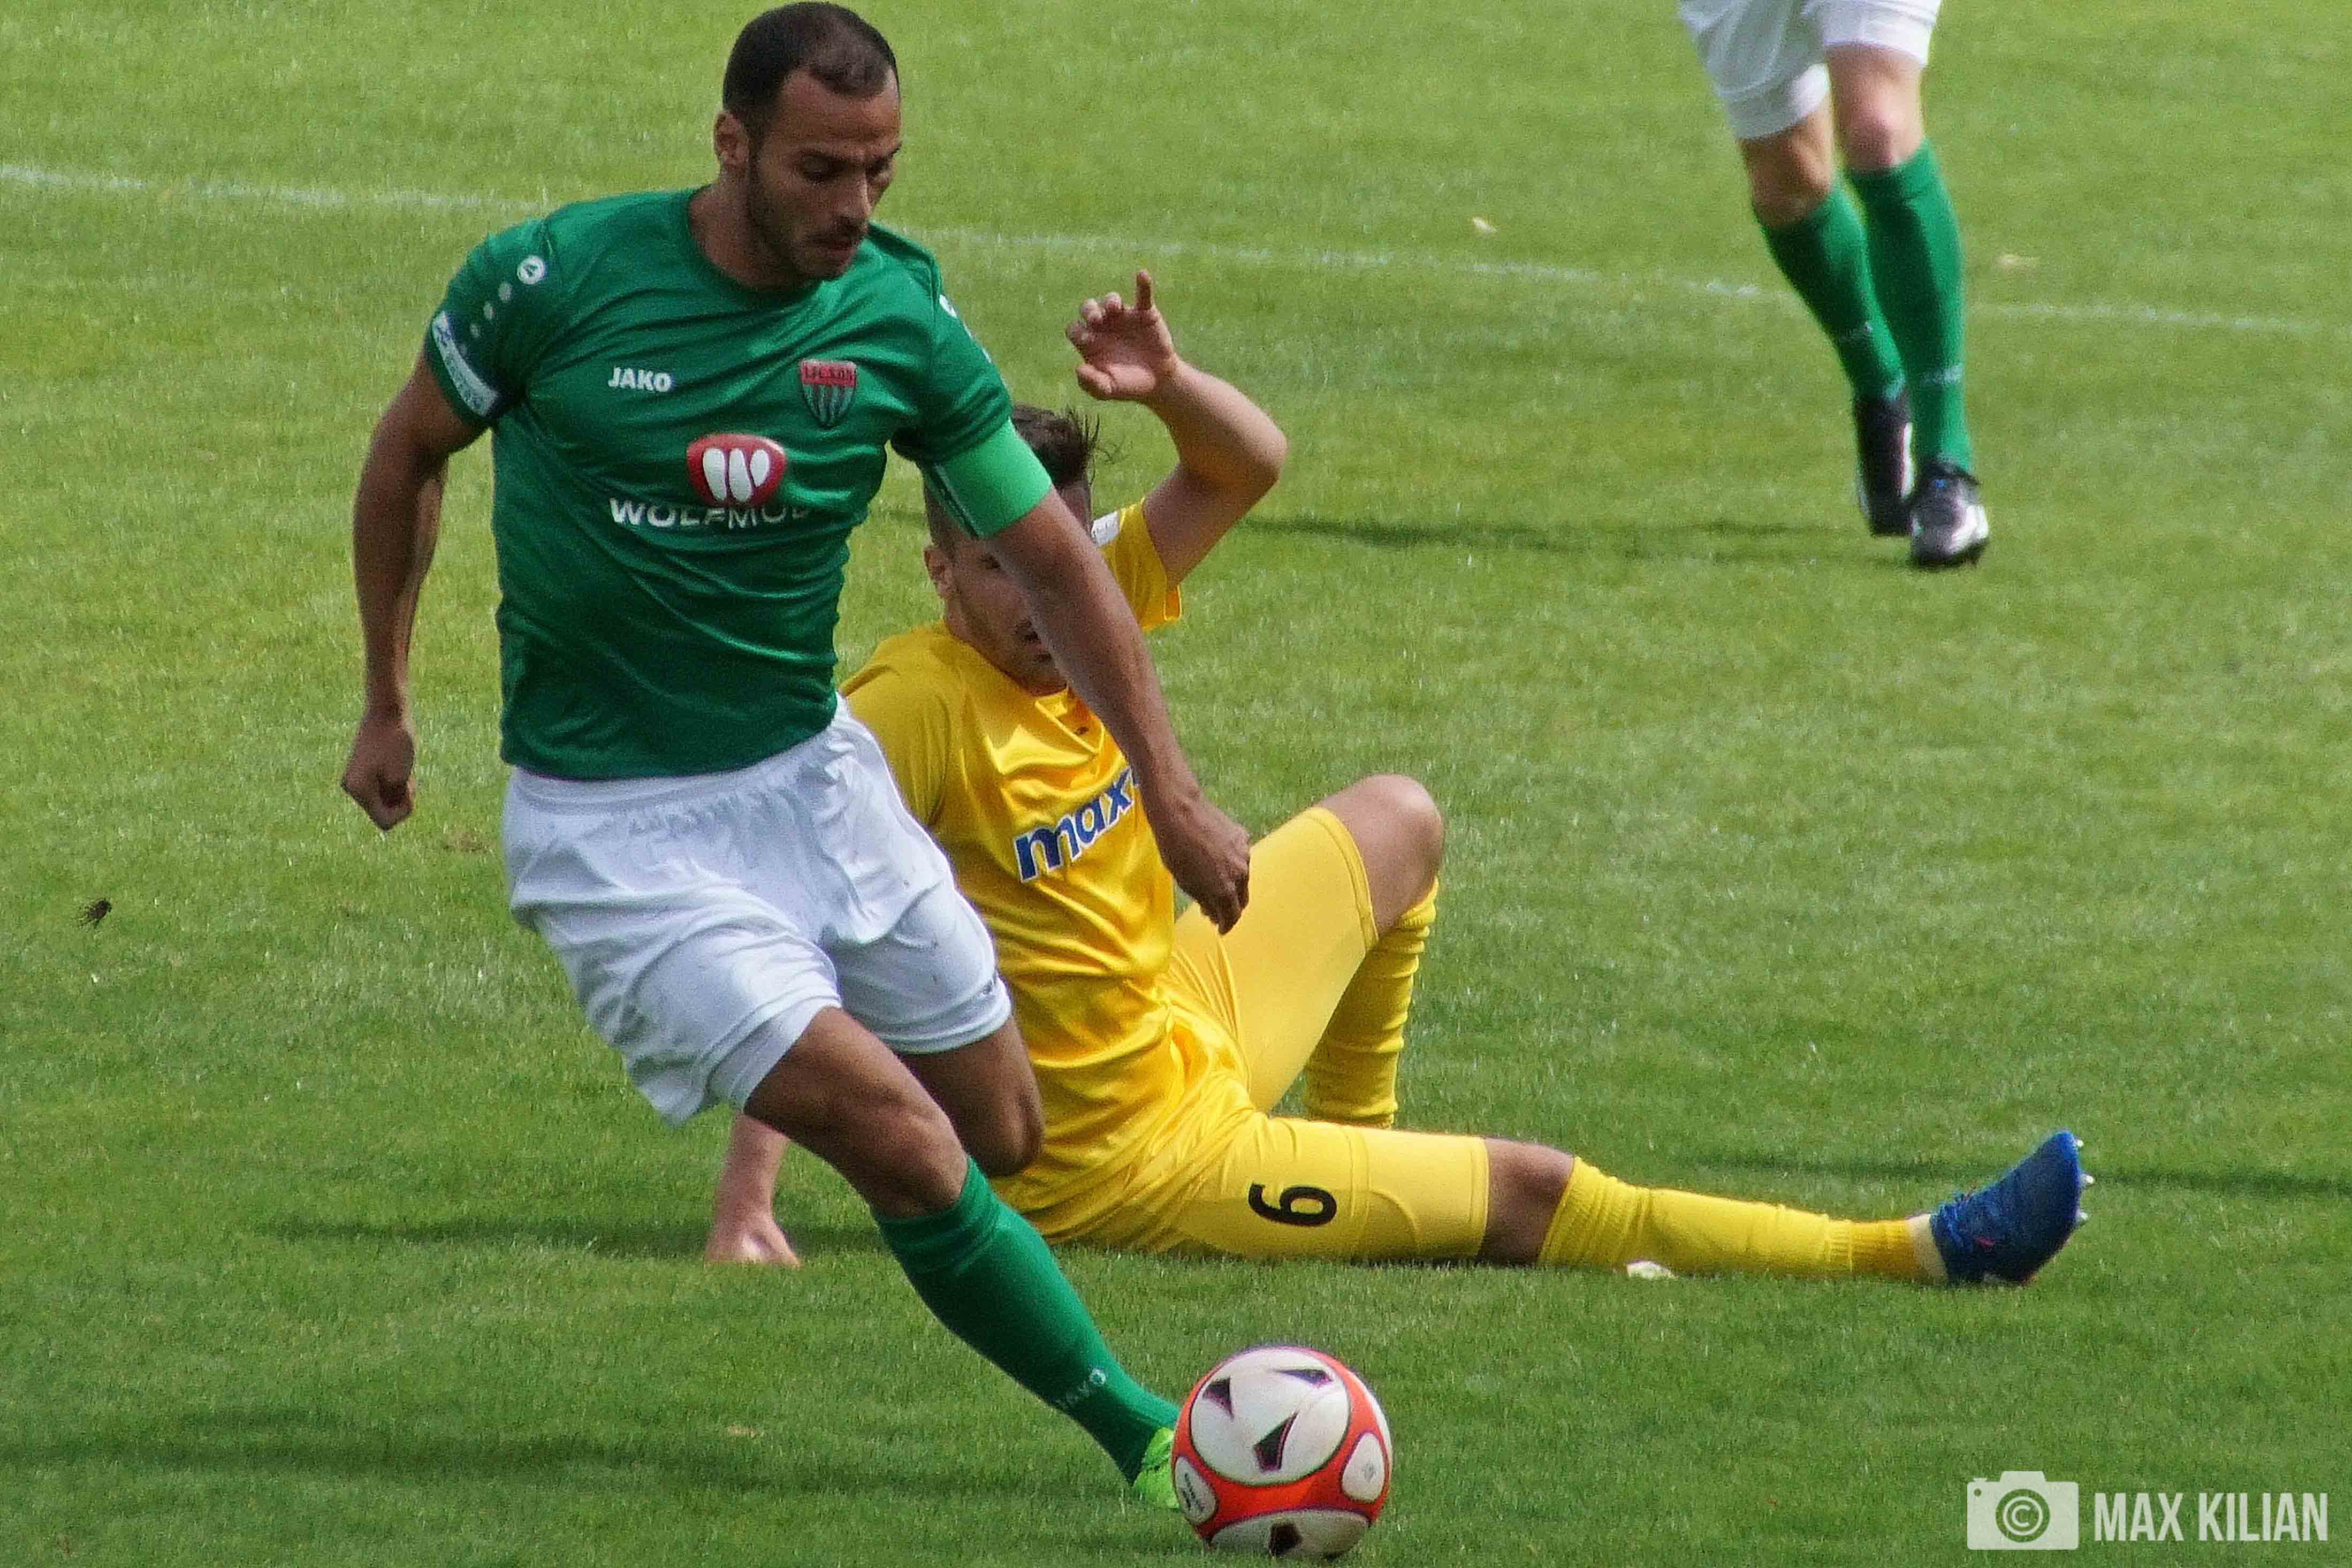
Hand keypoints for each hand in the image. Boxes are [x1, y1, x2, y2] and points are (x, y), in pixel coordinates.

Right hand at [342, 709, 417, 829]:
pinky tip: (398, 765)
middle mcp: (351, 789)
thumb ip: (394, 801)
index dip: (403, 811)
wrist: (387, 712)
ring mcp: (354, 780)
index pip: (385, 822)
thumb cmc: (396, 742)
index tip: (408, 787)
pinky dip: (393, 783)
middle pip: (383, 812)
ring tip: (402, 768)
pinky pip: (381, 789)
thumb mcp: (401, 777)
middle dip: (400, 800)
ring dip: (398, 790)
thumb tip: (386, 821)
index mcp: (358, 791)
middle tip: (405, 774)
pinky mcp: (360, 772)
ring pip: (384, 800)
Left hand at [1067, 270, 1179, 402]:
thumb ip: (1091, 382)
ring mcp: (1123, 317)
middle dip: (1089, 310)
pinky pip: (1143, 295)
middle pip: (1088, 308)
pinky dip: (1143, 284)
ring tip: (1114, 309)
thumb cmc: (1127, 385)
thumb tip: (1078, 369)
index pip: (1075, 329)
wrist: (1157, 383)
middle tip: (1096, 320)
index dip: (1078, 331)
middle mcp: (1103, 326)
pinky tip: (1142, 274)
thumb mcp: (1107, 390)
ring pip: (1111, 299)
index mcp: (1090, 341)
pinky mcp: (1145, 313)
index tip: (1088, 340)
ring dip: (1109, 301)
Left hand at [1145, 783, 1251, 931]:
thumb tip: (1214, 912)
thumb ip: (1204, 899)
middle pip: (1242, 898)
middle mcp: (1241, 873)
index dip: (1226, 925)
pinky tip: (1217, 857)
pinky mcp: (1242, 836)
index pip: (1233, 916)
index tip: (1220, 928)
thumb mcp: (1185, 882)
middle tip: (1216, 908)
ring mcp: (1244, 853)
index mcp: (1225, 889)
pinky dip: (1231, 862)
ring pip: (1242, 877)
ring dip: (1231, 884)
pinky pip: (1240, 856)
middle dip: (1230, 907)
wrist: (1179, 810)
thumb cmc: (1174, 849)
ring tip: (1215, 881)